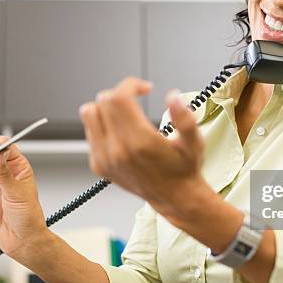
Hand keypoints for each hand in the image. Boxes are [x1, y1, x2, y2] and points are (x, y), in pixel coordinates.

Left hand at [79, 77, 206, 221]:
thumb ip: (185, 119)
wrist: (174, 197)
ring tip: (124, 112)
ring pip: (88, 114)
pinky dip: (101, 124)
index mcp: (141, 142)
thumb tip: (173, 97)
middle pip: (103, 101)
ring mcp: (105, 158)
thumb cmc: (184, 169)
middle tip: (136, 98)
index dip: (131, 85)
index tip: (144, 88)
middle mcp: (119, 150)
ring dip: (105, 107)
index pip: (119, 98)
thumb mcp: (194, 143)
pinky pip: (89, 132)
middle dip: (120, 93)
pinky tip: (120, 130)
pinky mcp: (99, 165)